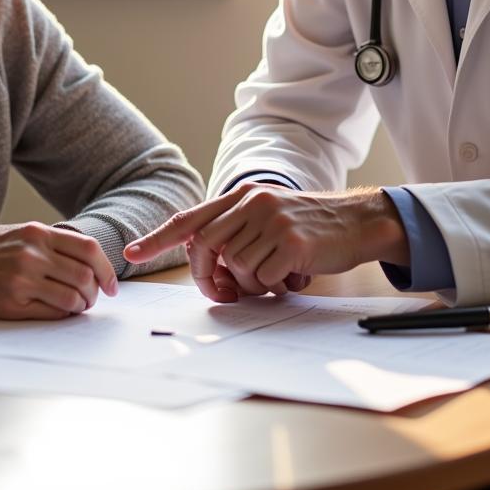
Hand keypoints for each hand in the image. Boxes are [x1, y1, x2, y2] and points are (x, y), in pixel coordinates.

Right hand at [0, 223, 117, 319]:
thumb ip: (54, 243)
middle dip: (96, 292)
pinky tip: (60, 312)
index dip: (107, 269)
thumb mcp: (22, 233)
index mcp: (39, 233)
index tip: (111, 284)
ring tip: (78, 306)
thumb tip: (90, 262)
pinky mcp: (13, 303)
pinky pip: (52, 313)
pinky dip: (64, 315)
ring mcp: (23, 279)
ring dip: (82, 306)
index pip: (89, 249)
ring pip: (72, 298)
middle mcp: (33, 254)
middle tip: (94, 298)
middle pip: (85, 276)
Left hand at [123, 184, 408, 302]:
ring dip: (249, 283)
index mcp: (242, 196)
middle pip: (205, 246)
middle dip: (206, 276)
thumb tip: (208, 267)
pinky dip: (271, 286)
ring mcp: (272, 221)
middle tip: (223, 293)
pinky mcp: (291, 242)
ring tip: (274, 276)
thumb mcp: (268, 217)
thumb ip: (236, 233)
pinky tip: (291, 276)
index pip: (191, 218)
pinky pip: (262, 277)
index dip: (158, 237)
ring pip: (235, 266)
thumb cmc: (310, 227)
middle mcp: (252, 203)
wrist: (359, 220)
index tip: (131, 252)